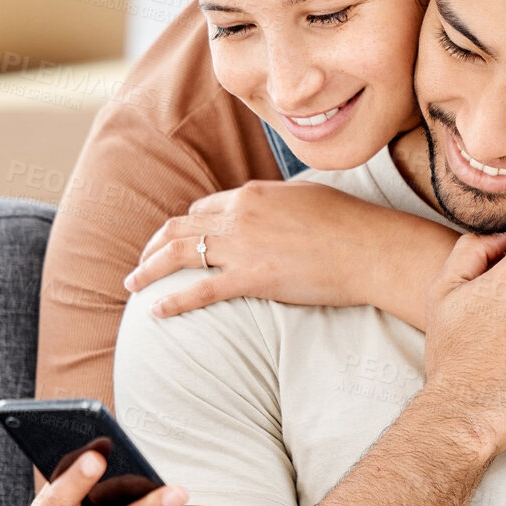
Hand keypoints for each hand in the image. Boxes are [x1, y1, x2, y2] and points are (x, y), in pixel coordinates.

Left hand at [123, 181, 416, 317]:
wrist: (372, 248)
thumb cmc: (351, 224)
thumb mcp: (309, 198)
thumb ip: (279, 203)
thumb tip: (272, 210)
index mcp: (253, 194)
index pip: (204, 207)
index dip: (186, 226)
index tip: (177, 241)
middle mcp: (239, 214)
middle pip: (180, 228)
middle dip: (154, 246)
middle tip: (141, 263)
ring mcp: (243, 246)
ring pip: (179, 254)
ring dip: (149, 270)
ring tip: (133, 285)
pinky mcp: (251, 278)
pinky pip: (198, 290)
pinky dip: (172, 301)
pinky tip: (156, 312)